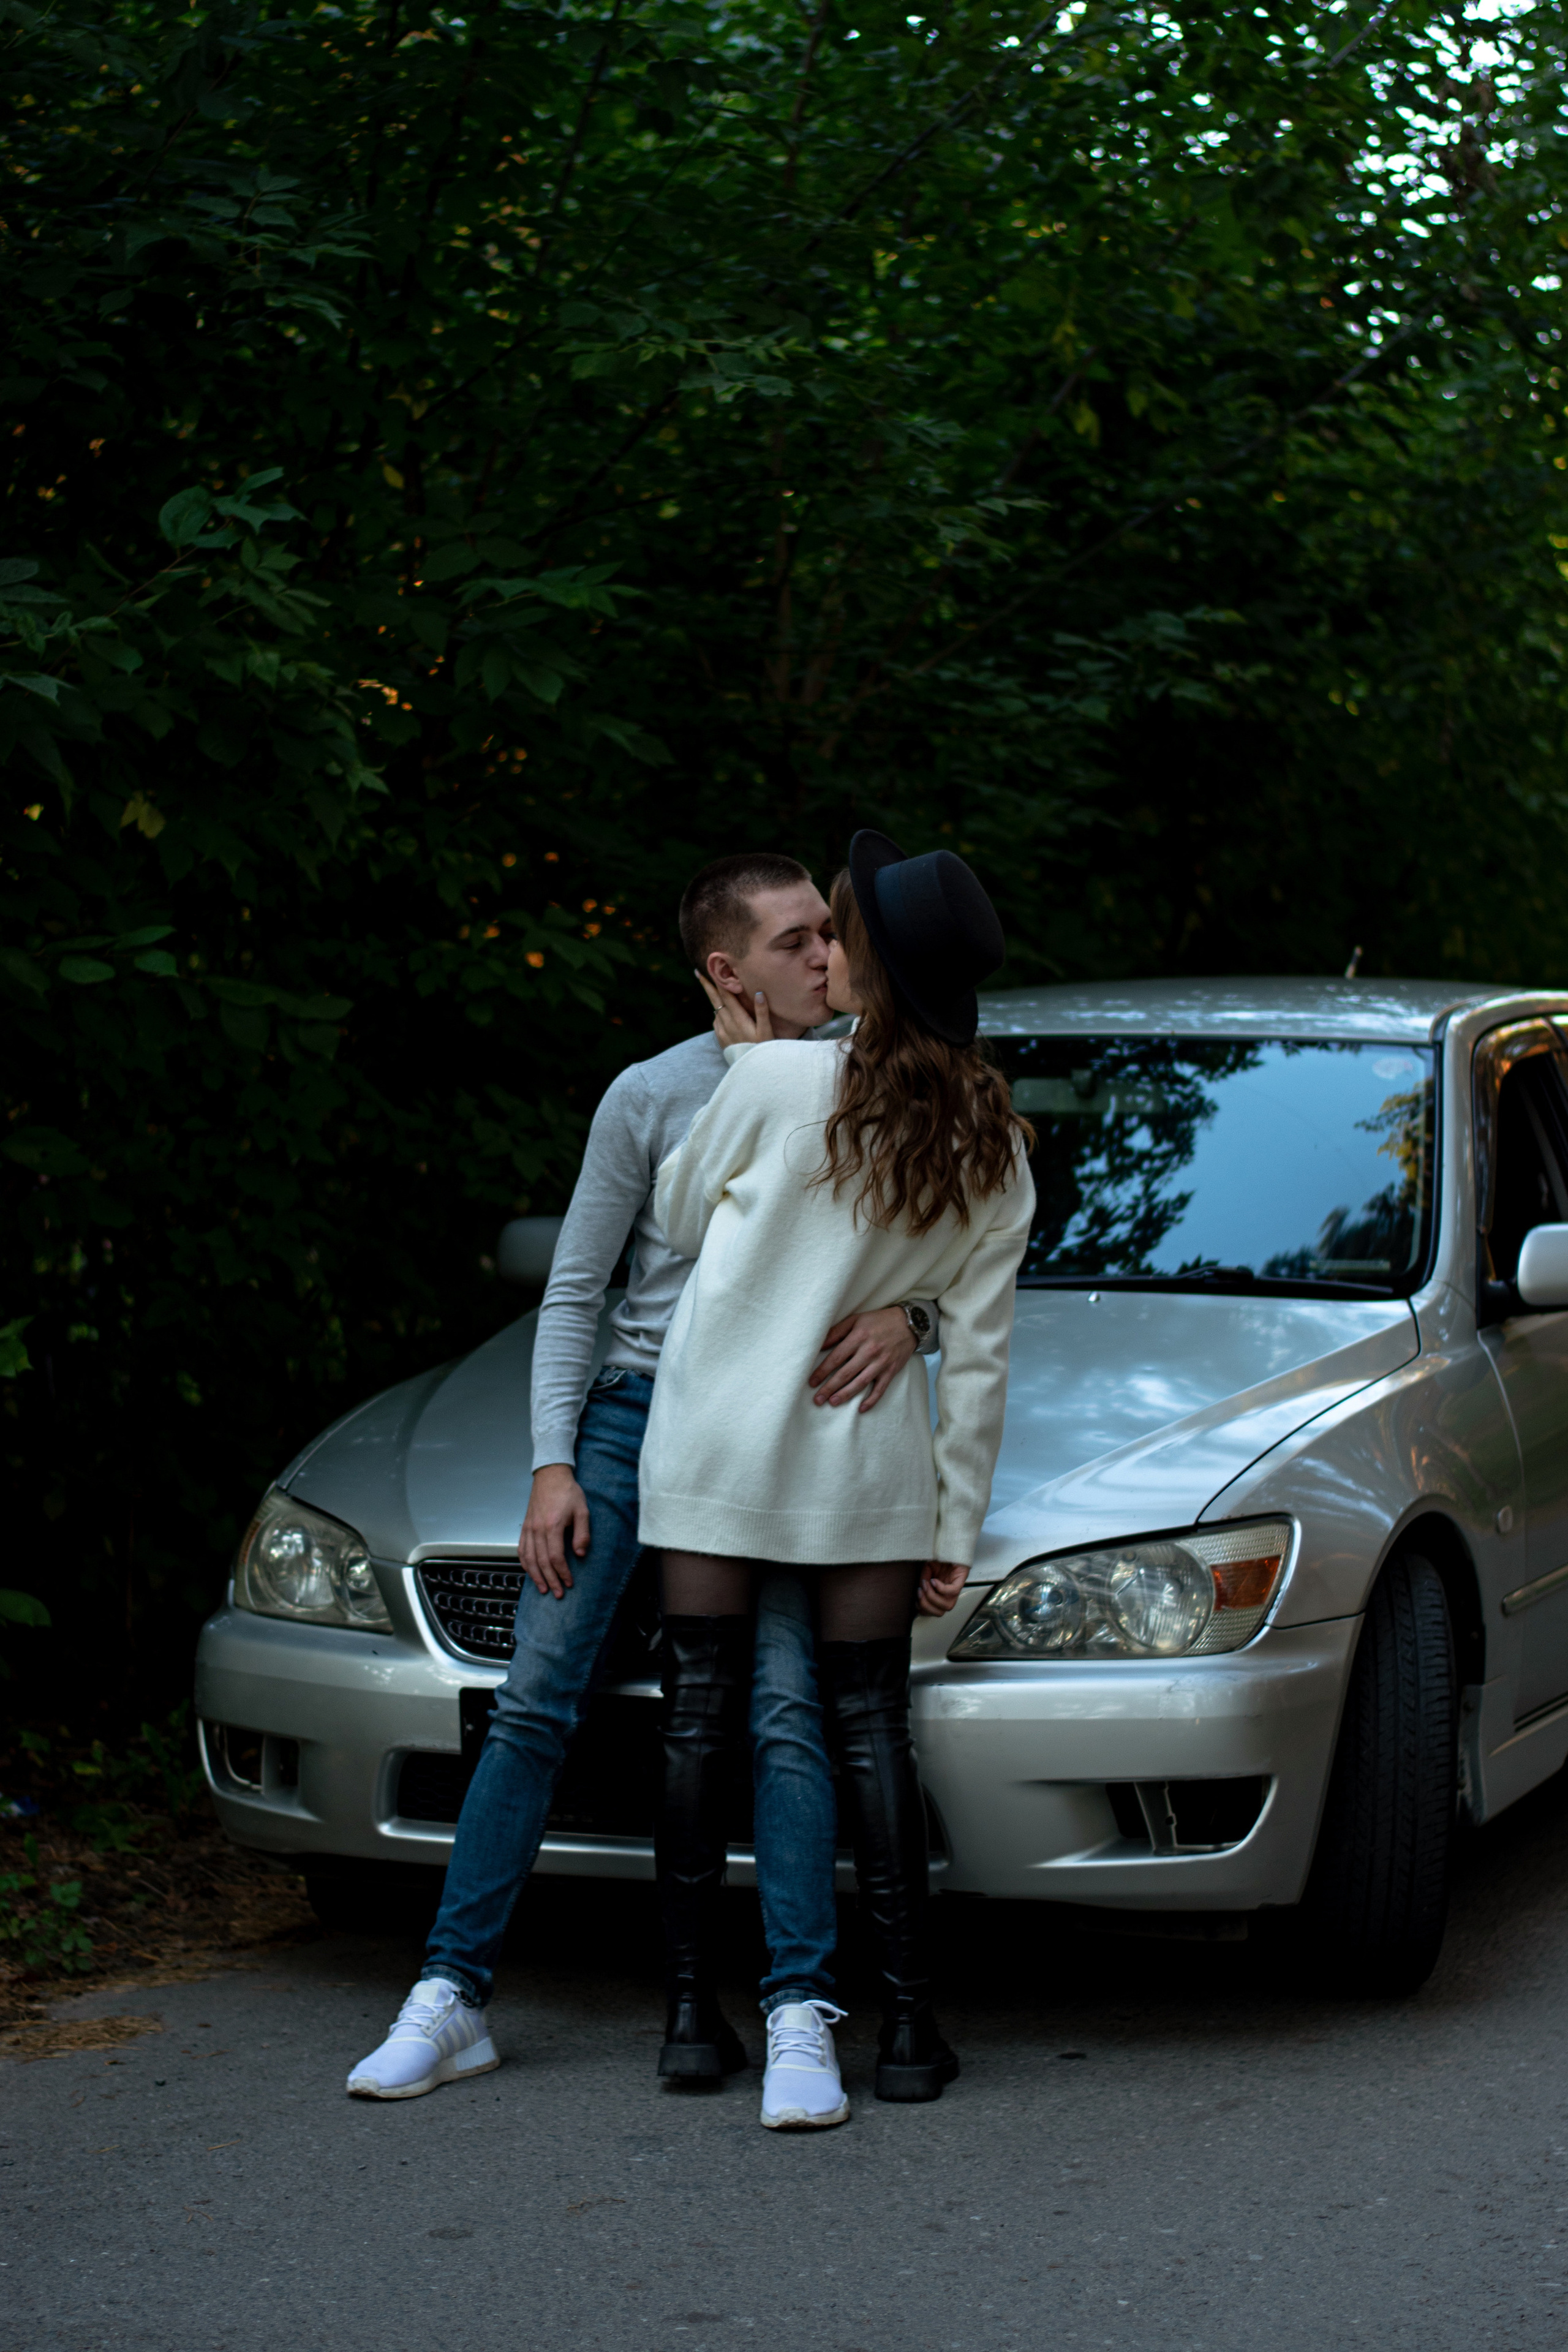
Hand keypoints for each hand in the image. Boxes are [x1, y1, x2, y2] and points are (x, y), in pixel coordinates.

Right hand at [519, 1463, 589, 1597]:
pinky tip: (530, 1572)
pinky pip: (521, 1549)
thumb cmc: (568, 1492)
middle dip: (550, 1580)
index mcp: (553, 1525)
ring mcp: (529, 1528)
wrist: (551, 1476)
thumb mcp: (582, 1510)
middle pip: (541, 1561)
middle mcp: (538, 1529)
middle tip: (557, 1593)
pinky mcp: (525, 1527)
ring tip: (543, 1588)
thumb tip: (580, 1554)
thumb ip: (582, 1534)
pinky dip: (525, 1563)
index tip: (569, 1582)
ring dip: (535, 1576)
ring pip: (529, 1558)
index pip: (556, 1557)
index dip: (562, 1573)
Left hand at [696, 970, 773, 1049]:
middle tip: (698, 972)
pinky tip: (722, 1011)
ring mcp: (721, 1031)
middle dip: (707, 985)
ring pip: (715, 1010)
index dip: (717, 982)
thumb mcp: (766, 1031)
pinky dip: (718, 1012)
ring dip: (713, 998)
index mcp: (737, 1018)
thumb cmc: (762, 1049)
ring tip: (711, 987)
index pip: (725, 995)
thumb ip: (762, 1011)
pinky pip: (717, 1021)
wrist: (751, 1071)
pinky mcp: (720, 1038)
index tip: (709, 970)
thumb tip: (759, 993)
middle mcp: (726, 1023)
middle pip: (715, 1000)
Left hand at [808, 1305, 916, 1411]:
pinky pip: (880, 1389)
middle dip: (829, 1387)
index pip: (836, 1358)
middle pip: (846, 1373)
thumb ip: (836, 1332)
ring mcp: (881, 1363)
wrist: (908, 1324)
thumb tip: (819, 1345)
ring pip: (861, 1383)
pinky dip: (871, 1400)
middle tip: (817, 1399)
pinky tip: (861, 1409)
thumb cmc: (878, 1321)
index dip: (822, 1371)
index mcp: (859, 1337)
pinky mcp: (891, 1371)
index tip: (811, 1382)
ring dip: (845, 1394)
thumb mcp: (855, 1320)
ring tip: (832, 1402)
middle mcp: (870, 1351)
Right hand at [918, 1560, 967, 1616]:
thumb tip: (919, 1590)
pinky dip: (941, 1589)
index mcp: (940, 1593)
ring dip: (932, 1597)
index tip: (915, 1599)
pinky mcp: (961, 1580)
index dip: (923, 1609)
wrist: (948, 1544)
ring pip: (947, 1606)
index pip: (933, 1611)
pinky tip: (934, 1581)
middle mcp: (949, 1593)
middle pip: (940, 1612)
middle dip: (926, 1605)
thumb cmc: (938, 1556)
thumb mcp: (925, 1569)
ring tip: (925, 1585)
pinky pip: (952, 1592)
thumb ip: (922, 1580)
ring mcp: (956, 1587)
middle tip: (919, 1592)